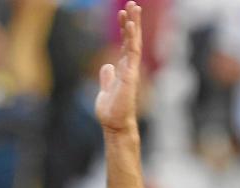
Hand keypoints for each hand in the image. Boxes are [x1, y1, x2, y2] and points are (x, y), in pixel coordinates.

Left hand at [95, 1, 141, 133]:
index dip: (125, 29)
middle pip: (133, 39)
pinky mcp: (130, 75)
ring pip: (134, 42)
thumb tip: (107, 66)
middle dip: (133, 21)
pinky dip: (132, 37)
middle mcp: (130, 67)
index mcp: (124, 69)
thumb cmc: (111, 111)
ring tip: (133, 7)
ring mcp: (132, 70)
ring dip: (134, 24)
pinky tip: (130, 25)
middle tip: (133, 3)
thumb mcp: (105, 89)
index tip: (123, 14)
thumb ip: (108, 77)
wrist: (114, 124)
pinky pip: (132, 52)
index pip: (126, 44)